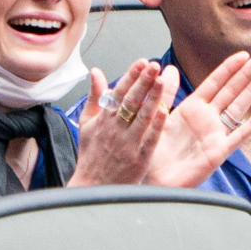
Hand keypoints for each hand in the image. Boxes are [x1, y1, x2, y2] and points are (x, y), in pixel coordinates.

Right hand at [69, 59, 172, 185]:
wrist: (93, 187)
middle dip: (143, 81)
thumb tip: (95, 71)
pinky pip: (148, 140)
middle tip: (154, 65)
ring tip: (163, 80)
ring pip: (141, 117)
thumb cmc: (90, 155)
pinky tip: (163, 111)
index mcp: (103, 119)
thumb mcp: (86, 124)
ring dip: (152, 98)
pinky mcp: (138, 160)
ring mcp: (127, 144)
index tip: (142, 62)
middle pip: (130, 101)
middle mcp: (114, 129)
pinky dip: (155, 126)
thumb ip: (94, 97)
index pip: (118, 92)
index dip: (131, 76)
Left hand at [146, 51, 250, 186]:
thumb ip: (165, 93)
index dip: (229, 68)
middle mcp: (206, 119)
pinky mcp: (217, 152)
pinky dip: (250, 126)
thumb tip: (168, 68)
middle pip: (230, 92)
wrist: (152, 178)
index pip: (214, 83)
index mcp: (191, 108)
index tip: (242, 54)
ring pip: (237, 108)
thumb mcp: (157, 116)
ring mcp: (214, 135)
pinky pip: (237, 137)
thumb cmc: (153, 151)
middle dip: (245, 74)